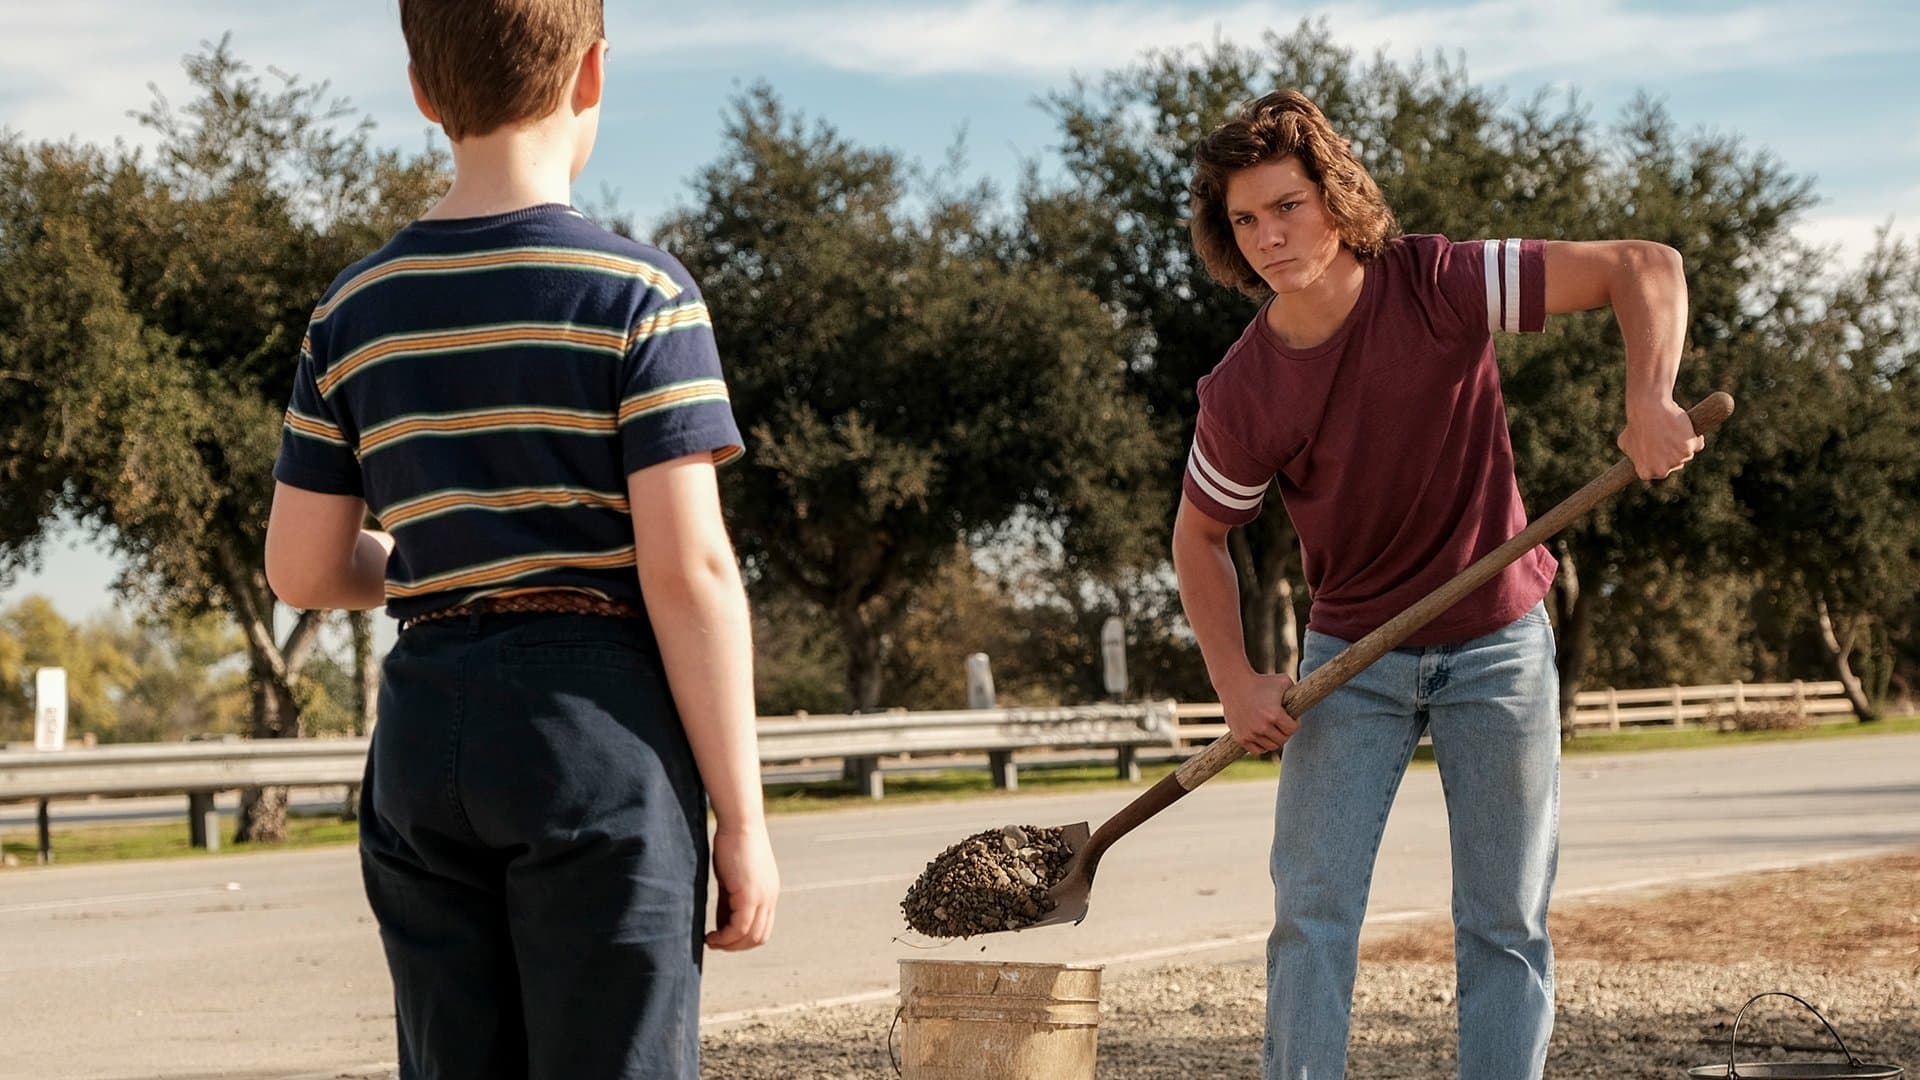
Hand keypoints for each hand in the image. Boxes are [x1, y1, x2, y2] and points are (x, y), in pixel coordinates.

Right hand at [707, 821, 777, 950]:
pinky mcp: (750, 895)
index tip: (721, 938)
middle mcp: (770, 897)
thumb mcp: (731, 878)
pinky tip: (709, 935)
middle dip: (735, 946)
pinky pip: (739, 927)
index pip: (762, 928)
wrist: (739, 822)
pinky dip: (725, 937)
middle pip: (759, 937)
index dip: (742, 939)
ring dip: (729, 944)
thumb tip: (722, 925)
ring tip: (710, 941)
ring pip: (750, 936)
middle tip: (714, 943)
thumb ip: (730, 901)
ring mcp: (763, 897)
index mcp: (768, 893)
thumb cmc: (732, 843)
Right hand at [1219, 671, 1298, 753]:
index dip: (1295, 724)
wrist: (1234, 683)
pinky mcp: (1240, 738)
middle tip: (1282, 724)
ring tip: (1273, 728)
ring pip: (1271, 746)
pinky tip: (1263, 735)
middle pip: (1283, 740)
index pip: (1293, 729)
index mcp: (1274, 715)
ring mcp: (1250, 734)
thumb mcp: (1283, 681)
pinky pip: (1257, 751)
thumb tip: (1311, 695)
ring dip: (1274, 739)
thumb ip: (1297, 689)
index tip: (1291, 718)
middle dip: (1285, 732)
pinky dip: (1262, 746)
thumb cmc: (1261, 681)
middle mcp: (1262, 727)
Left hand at [1619, 398, 1704, 480]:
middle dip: (1674, 452)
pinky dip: (1695, 437)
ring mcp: (1675, 461)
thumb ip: (1633, 455)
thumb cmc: (1635, 424)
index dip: (1662, 458)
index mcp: (1645, 472)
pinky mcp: (1688, 449)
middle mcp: (1661, 471)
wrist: (1647, 409)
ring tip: (1672, 430)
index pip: (1660, 471)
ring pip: (1688, 454)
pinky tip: (1685, 427)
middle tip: (1666, 436)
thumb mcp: (1626, 443)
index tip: (1660, 447)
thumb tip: (1636, 458)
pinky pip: (1698, 445)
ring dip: (1684, 444)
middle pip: (1676, 464)